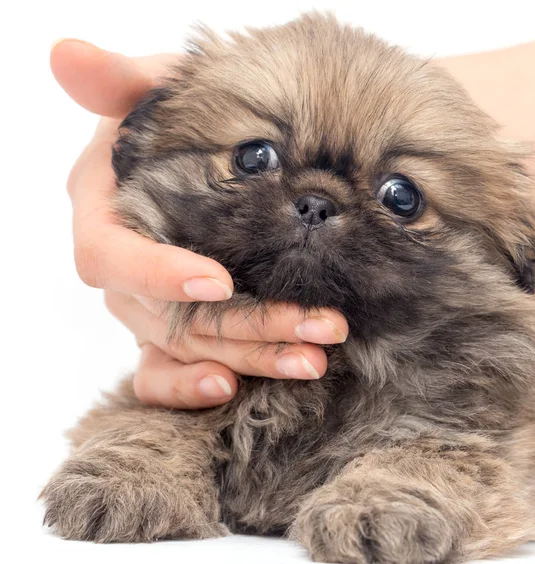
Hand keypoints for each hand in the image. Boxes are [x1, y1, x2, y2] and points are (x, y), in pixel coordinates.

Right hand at [51, 39, 348, 409]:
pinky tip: (235, 389)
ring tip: (313, 360)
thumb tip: (66, 55)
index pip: (112, 254)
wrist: (215, 156)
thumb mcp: (161, 91)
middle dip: (244, 325)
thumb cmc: (183, 121)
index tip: (217, 281)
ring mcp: (145, 305)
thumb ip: (121, 81)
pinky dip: (192, 387)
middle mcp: (122, 267)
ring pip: (186, 346)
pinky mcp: (168, 330)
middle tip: (316, 329)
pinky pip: (165, 372)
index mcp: (106, 211)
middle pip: (167, 315)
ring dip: (250, 357)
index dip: (158, 274)